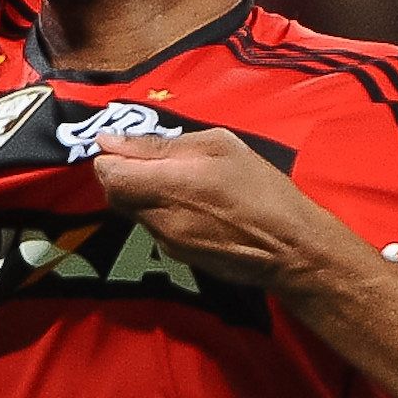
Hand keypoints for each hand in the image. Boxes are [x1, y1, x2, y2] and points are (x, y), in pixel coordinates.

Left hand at [91, 128, 349, 292]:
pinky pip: (153, 227)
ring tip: (181, 182)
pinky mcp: (177, 257)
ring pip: (132, 212)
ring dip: (142, 194)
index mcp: (166, 185)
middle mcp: (157, 218)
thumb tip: (109, 140)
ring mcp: (165, 242)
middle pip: (114, 194)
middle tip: (154, 161)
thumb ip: (158, 145)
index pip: (106, 173)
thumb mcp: (218, 147)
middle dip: (123, 175)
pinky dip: (159, 212)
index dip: (111, 157)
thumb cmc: (260, 188)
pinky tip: (192, 205)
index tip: (129, 149)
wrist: (291, 249)